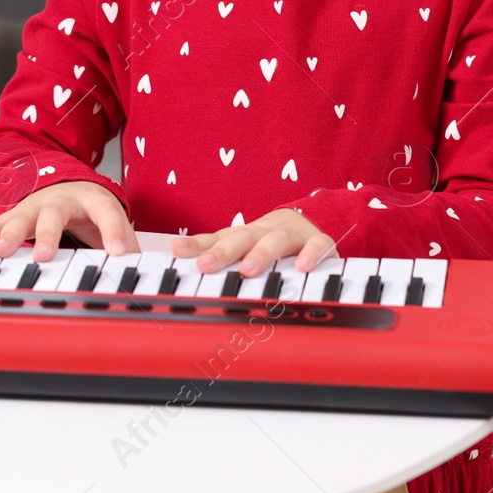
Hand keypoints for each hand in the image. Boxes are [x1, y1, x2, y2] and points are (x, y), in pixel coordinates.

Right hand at [0, 180, 137, 261]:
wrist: (66, 184)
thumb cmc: (92, 210)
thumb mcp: (113, 221)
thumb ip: (126, 243)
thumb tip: (141, 271)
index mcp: (93, 201)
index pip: (107, 214)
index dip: (114, 232)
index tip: (118, 253)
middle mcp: (61, 200)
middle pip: (53, 215)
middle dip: (47, 236)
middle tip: (44, 256)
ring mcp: (35, 206)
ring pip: (21, 219)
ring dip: (9, 236)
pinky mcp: (16, 214)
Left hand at [171, 208, 337, 277]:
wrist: (311, 221)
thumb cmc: (268, 240)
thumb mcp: (240, 246)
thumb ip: (211, 251)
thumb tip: (174, 253)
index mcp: (243, 236)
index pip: (216, 238)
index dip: (197, 244)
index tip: (177, 249)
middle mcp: (264, 232)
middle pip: (243, 237)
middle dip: (224, 251)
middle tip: (206, 265)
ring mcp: (292, 235)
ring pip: (276, 240)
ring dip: (261, 254)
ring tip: (247, 270)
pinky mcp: (318, 242)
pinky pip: (317, 245)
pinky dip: (311, 254)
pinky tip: (302, 267)